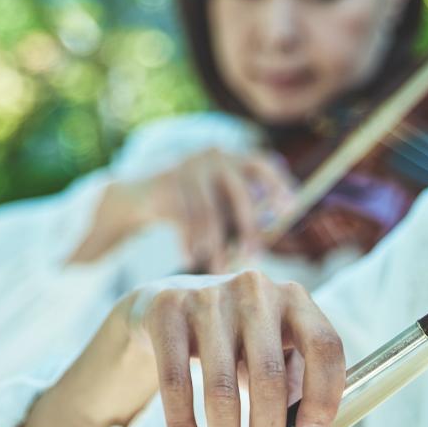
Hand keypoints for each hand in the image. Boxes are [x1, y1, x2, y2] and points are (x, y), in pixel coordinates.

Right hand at [71, 148, 295, 270]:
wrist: (138, 196)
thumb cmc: (188, 205)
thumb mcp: (216, 202)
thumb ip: (239, 210)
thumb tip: (269, 235)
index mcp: (229, 158)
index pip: (261, 164)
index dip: (277, 184)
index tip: (289, 208)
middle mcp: (211, 157)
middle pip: (237, 192)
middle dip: (247, 227)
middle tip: (253, 256)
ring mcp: (187, 168)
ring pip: (209, 212)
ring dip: (215, 245)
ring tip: (219, 269)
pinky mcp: (166, 184)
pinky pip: (184, 219)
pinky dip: (189, 242)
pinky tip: (191, 259)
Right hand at [131, 270, 344, 426]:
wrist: (167, 304)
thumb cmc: (235, 343)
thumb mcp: (271, 354)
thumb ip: (289, 393)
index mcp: (296, 301)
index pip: (325, 348)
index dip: (323, 398)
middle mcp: (256, 292)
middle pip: (269, 378)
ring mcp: (209, 298)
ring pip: (221, 390)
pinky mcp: (168, 313)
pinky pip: (176, 385)